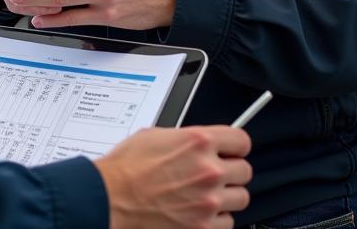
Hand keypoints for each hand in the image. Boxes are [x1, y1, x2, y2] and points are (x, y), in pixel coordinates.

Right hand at [95, 125, 251, 228]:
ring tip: (205, 194)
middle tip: (214, 173)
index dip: (235, 145)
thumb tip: (199, 144)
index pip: (241, 140)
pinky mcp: (204, 227)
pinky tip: (199, 211)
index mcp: (198, 141)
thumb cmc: (126, 167)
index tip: (231, 150)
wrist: (111, 198)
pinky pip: (228, 223)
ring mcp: (209, 201)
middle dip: (230, 171)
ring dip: (226, 196)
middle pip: (245, 171)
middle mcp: (209, 170)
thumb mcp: (155, 136)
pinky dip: (216, 218)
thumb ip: (186, 139)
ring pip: (241, 198)